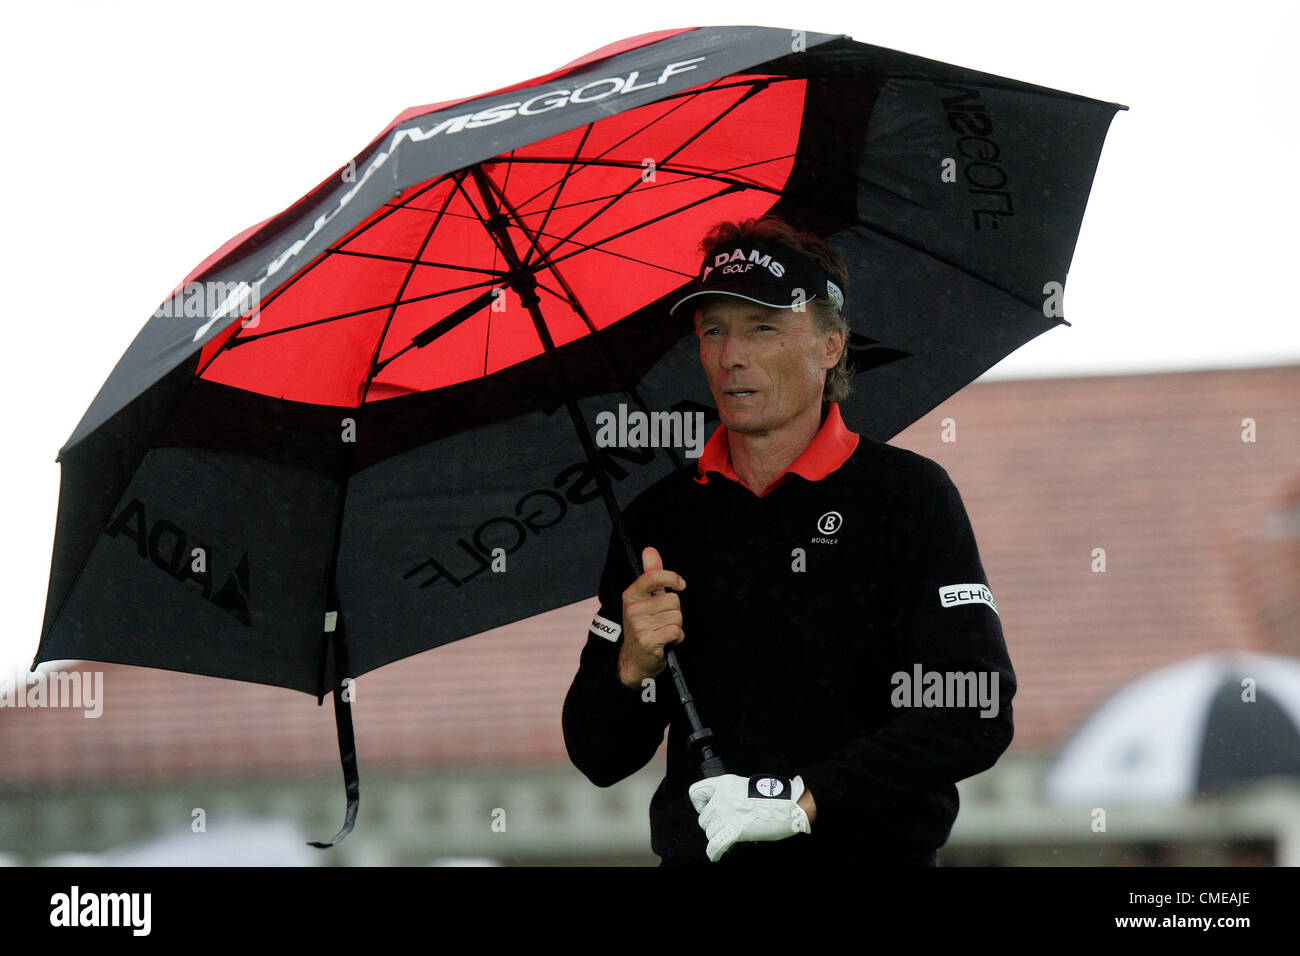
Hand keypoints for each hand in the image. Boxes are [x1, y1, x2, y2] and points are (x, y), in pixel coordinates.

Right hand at [618, 547, 684, 686]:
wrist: (634, 659)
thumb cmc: (643, 625)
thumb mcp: (644, 599)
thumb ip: (651, 574)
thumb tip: (650, 550)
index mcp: (631, 595)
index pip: (653, 577)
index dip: (671, 578)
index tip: (680, 584)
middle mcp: (632, 609)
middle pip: (673, 600)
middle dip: (674, 612)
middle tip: (662, 621)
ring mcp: (639, 626)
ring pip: (677, 616)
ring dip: (676, 626)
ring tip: (662, 632)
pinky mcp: (648, 641)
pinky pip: (676, 631)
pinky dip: (677, 638)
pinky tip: (666, 641)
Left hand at [688, 773, 811, 861]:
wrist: (790, 805)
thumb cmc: (773, 796)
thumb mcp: (745, 786)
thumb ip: (729, 794)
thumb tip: (721, 808)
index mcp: (724, 784)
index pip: (696, 793)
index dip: (700, 804)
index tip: (708, 809)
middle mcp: (722, 798)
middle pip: (703, 818)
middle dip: (713, 825)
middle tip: (726, 826)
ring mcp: (728, 814)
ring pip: (709, 832)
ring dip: (718, 836)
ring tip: (729, 836)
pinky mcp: (736, 830)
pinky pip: (716, 845)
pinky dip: (714, 852)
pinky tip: (716, 855)